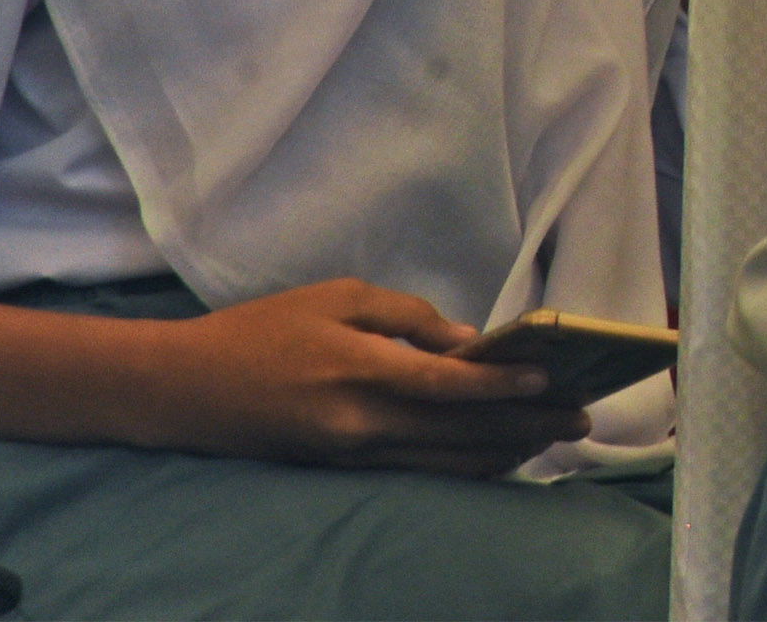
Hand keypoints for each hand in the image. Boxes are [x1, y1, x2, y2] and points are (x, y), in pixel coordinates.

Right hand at [145, 279, 586, 475]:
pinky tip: (499, 456)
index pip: (446, 386)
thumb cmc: (260, 329)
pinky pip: (418, 470)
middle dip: (525, 425)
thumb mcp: (336, 297)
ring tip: (555, 437)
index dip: (501, 386)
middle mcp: (361, 423)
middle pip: (459, 431)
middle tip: (582, 416)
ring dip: (504, 450)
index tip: (550, 378)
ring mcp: (351, 453)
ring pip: (444, 460)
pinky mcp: (343, 467)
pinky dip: (464, 464)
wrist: (183, 388)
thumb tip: (467, 342)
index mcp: (359, 371)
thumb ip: (406, 316)